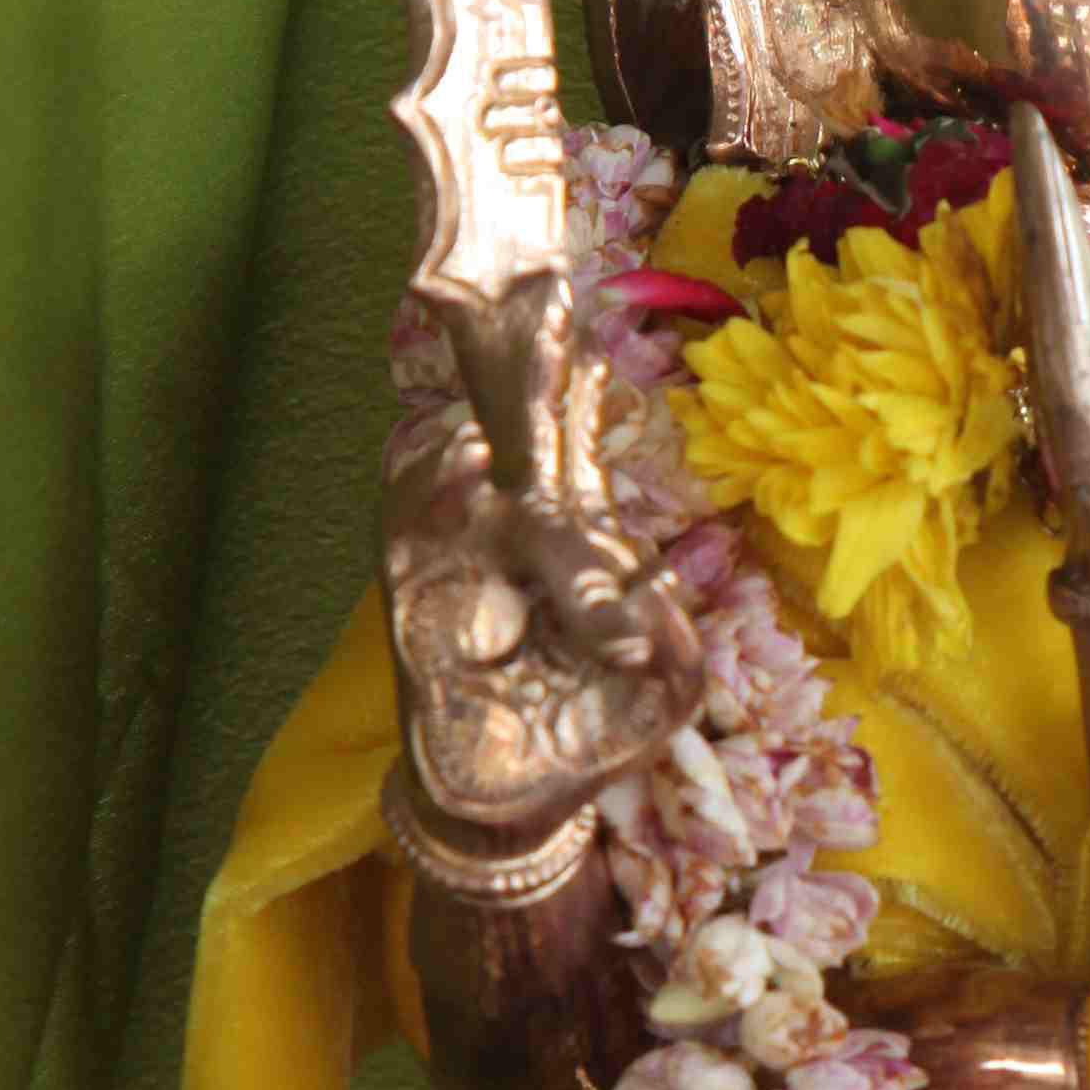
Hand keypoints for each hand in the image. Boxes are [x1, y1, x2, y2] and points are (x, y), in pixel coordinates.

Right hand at [385, 273, 704, 850]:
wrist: (517, 799)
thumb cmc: (591, 726)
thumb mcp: (661, 685)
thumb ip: (674, 641)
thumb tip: (672, 592)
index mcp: (568, 529)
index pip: (566, 435)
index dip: (566, 373)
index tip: (575, 296)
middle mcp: (506, 528)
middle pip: (514, 430)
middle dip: (524, 362)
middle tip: (543, 289)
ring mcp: (455, 559)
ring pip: (458, 467)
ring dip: (481, 418)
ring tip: (527, 351)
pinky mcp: (415, 601)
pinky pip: (415, 538)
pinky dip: (435, 496)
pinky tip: (465, 458)